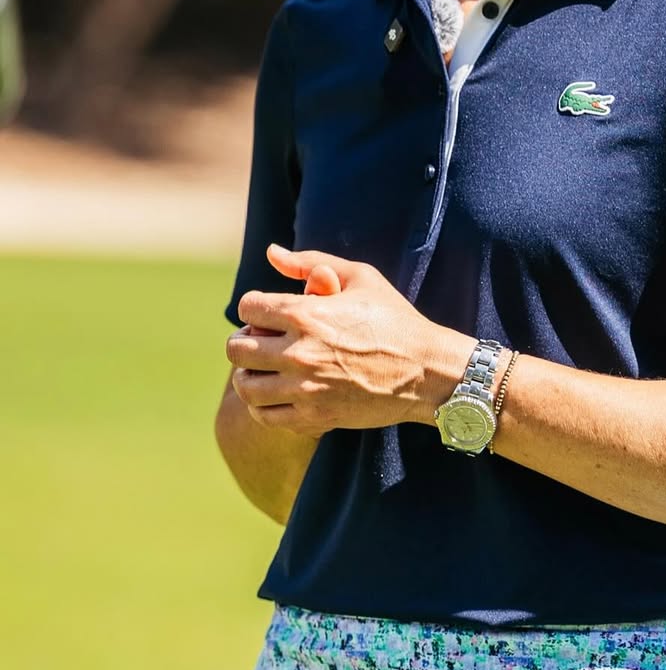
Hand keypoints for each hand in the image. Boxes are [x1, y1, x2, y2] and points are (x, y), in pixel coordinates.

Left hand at [225, 244, 470, 435]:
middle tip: (263, 341)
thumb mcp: (360, 277)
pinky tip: (280, 393)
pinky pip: (265, 415)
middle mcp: (300, 352)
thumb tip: (271, 252)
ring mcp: (305, 389)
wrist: (425, 370)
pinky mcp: (313, 417)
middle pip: (237, 349)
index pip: (248, 308)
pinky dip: (264, 405)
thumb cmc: (394, 318)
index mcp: (308, 313)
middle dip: (245, 341)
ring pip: (246, 386)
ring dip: (250, 375)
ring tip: (266, 369)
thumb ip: (311, 262)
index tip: (268, 312)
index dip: (254, 306)